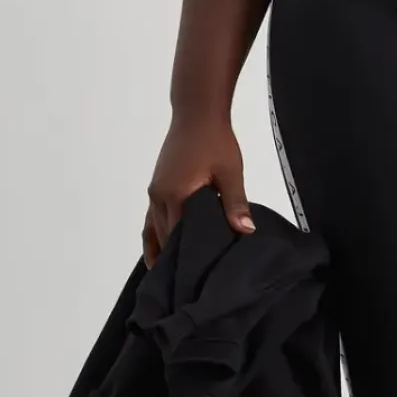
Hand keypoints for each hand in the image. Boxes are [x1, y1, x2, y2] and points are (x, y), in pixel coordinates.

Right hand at [142, 113, 254, 267]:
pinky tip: (160, 247)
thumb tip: (245, 231)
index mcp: (176, 195)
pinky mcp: (157, 185)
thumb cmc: (215, 141)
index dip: (185, 257)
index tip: (193, 277)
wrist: (197, 114)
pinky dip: (154, 234)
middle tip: (184, 283)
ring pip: (152, 228)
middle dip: (172, 258)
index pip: (177, 236)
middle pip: (163, 236)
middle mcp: (159, 195)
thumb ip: (235, 203)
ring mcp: (155, 190)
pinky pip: (151, 216)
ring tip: (166, 275)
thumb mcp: (230, 173)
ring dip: (160, 248)